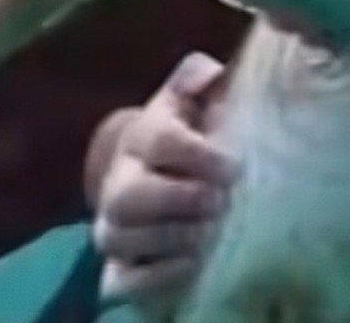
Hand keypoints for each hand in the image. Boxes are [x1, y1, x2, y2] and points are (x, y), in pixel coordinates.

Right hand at [88, 52, 238, 301]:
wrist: (161, 182)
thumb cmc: (192, 140)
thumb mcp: (196, 106)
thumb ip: (200, 81)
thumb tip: (212, 70)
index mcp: (143, 138)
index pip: (158, 141)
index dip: (196, 154)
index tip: (234, 166)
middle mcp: (120, 184)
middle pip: (130, 196)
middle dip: (179, 199)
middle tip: (221, 202)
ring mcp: (115, 229)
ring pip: (124, 238)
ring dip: (174, 237)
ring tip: (214, 234)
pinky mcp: (120, 270)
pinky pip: (125, 280)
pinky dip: (159, 275)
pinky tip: (195, 264)